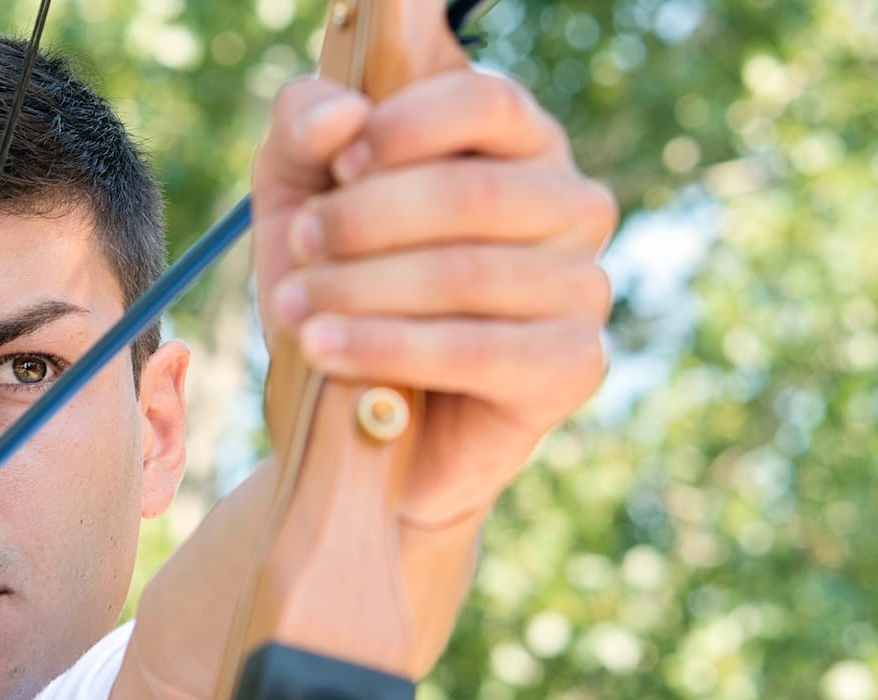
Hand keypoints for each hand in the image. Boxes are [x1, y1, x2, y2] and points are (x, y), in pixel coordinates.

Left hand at [251, 70, 617, 525]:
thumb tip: (343, 114)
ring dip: (363, 290)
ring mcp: (583, 286)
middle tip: (299, 247)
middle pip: (475, 193)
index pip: (488, 103)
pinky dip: (390, 350)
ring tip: (294, 310)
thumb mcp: (296, 194)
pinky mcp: (572, 365)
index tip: (338, 165)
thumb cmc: (339, 285)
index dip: (407, 128)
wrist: (359, 419)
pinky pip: (480, 352)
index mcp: (518, 144)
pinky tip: (327, 352)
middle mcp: (570, 206)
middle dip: (366, 221)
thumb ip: (303, 129)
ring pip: (470, 274)